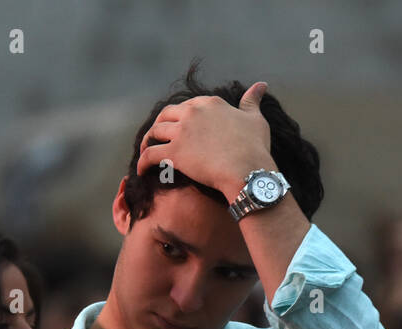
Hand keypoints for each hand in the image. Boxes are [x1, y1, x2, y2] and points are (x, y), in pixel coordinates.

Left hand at [135, 81, 274, 198]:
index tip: (179, 126)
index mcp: (209, 103)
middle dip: (160, 125)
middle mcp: (192, 112)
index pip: (188, 105)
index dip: (181, 116)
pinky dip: (142, 162)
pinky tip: (140, 171)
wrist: (248, 171)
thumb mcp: (255, 119)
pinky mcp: (174, 152)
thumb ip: (252, 101)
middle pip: (166, 115)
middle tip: (157, 137)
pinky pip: (150, 155)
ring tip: (145, 150)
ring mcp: (182, 131)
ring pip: (155, 132)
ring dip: (147, 141)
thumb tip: (261, 85)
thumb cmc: (255, 148)